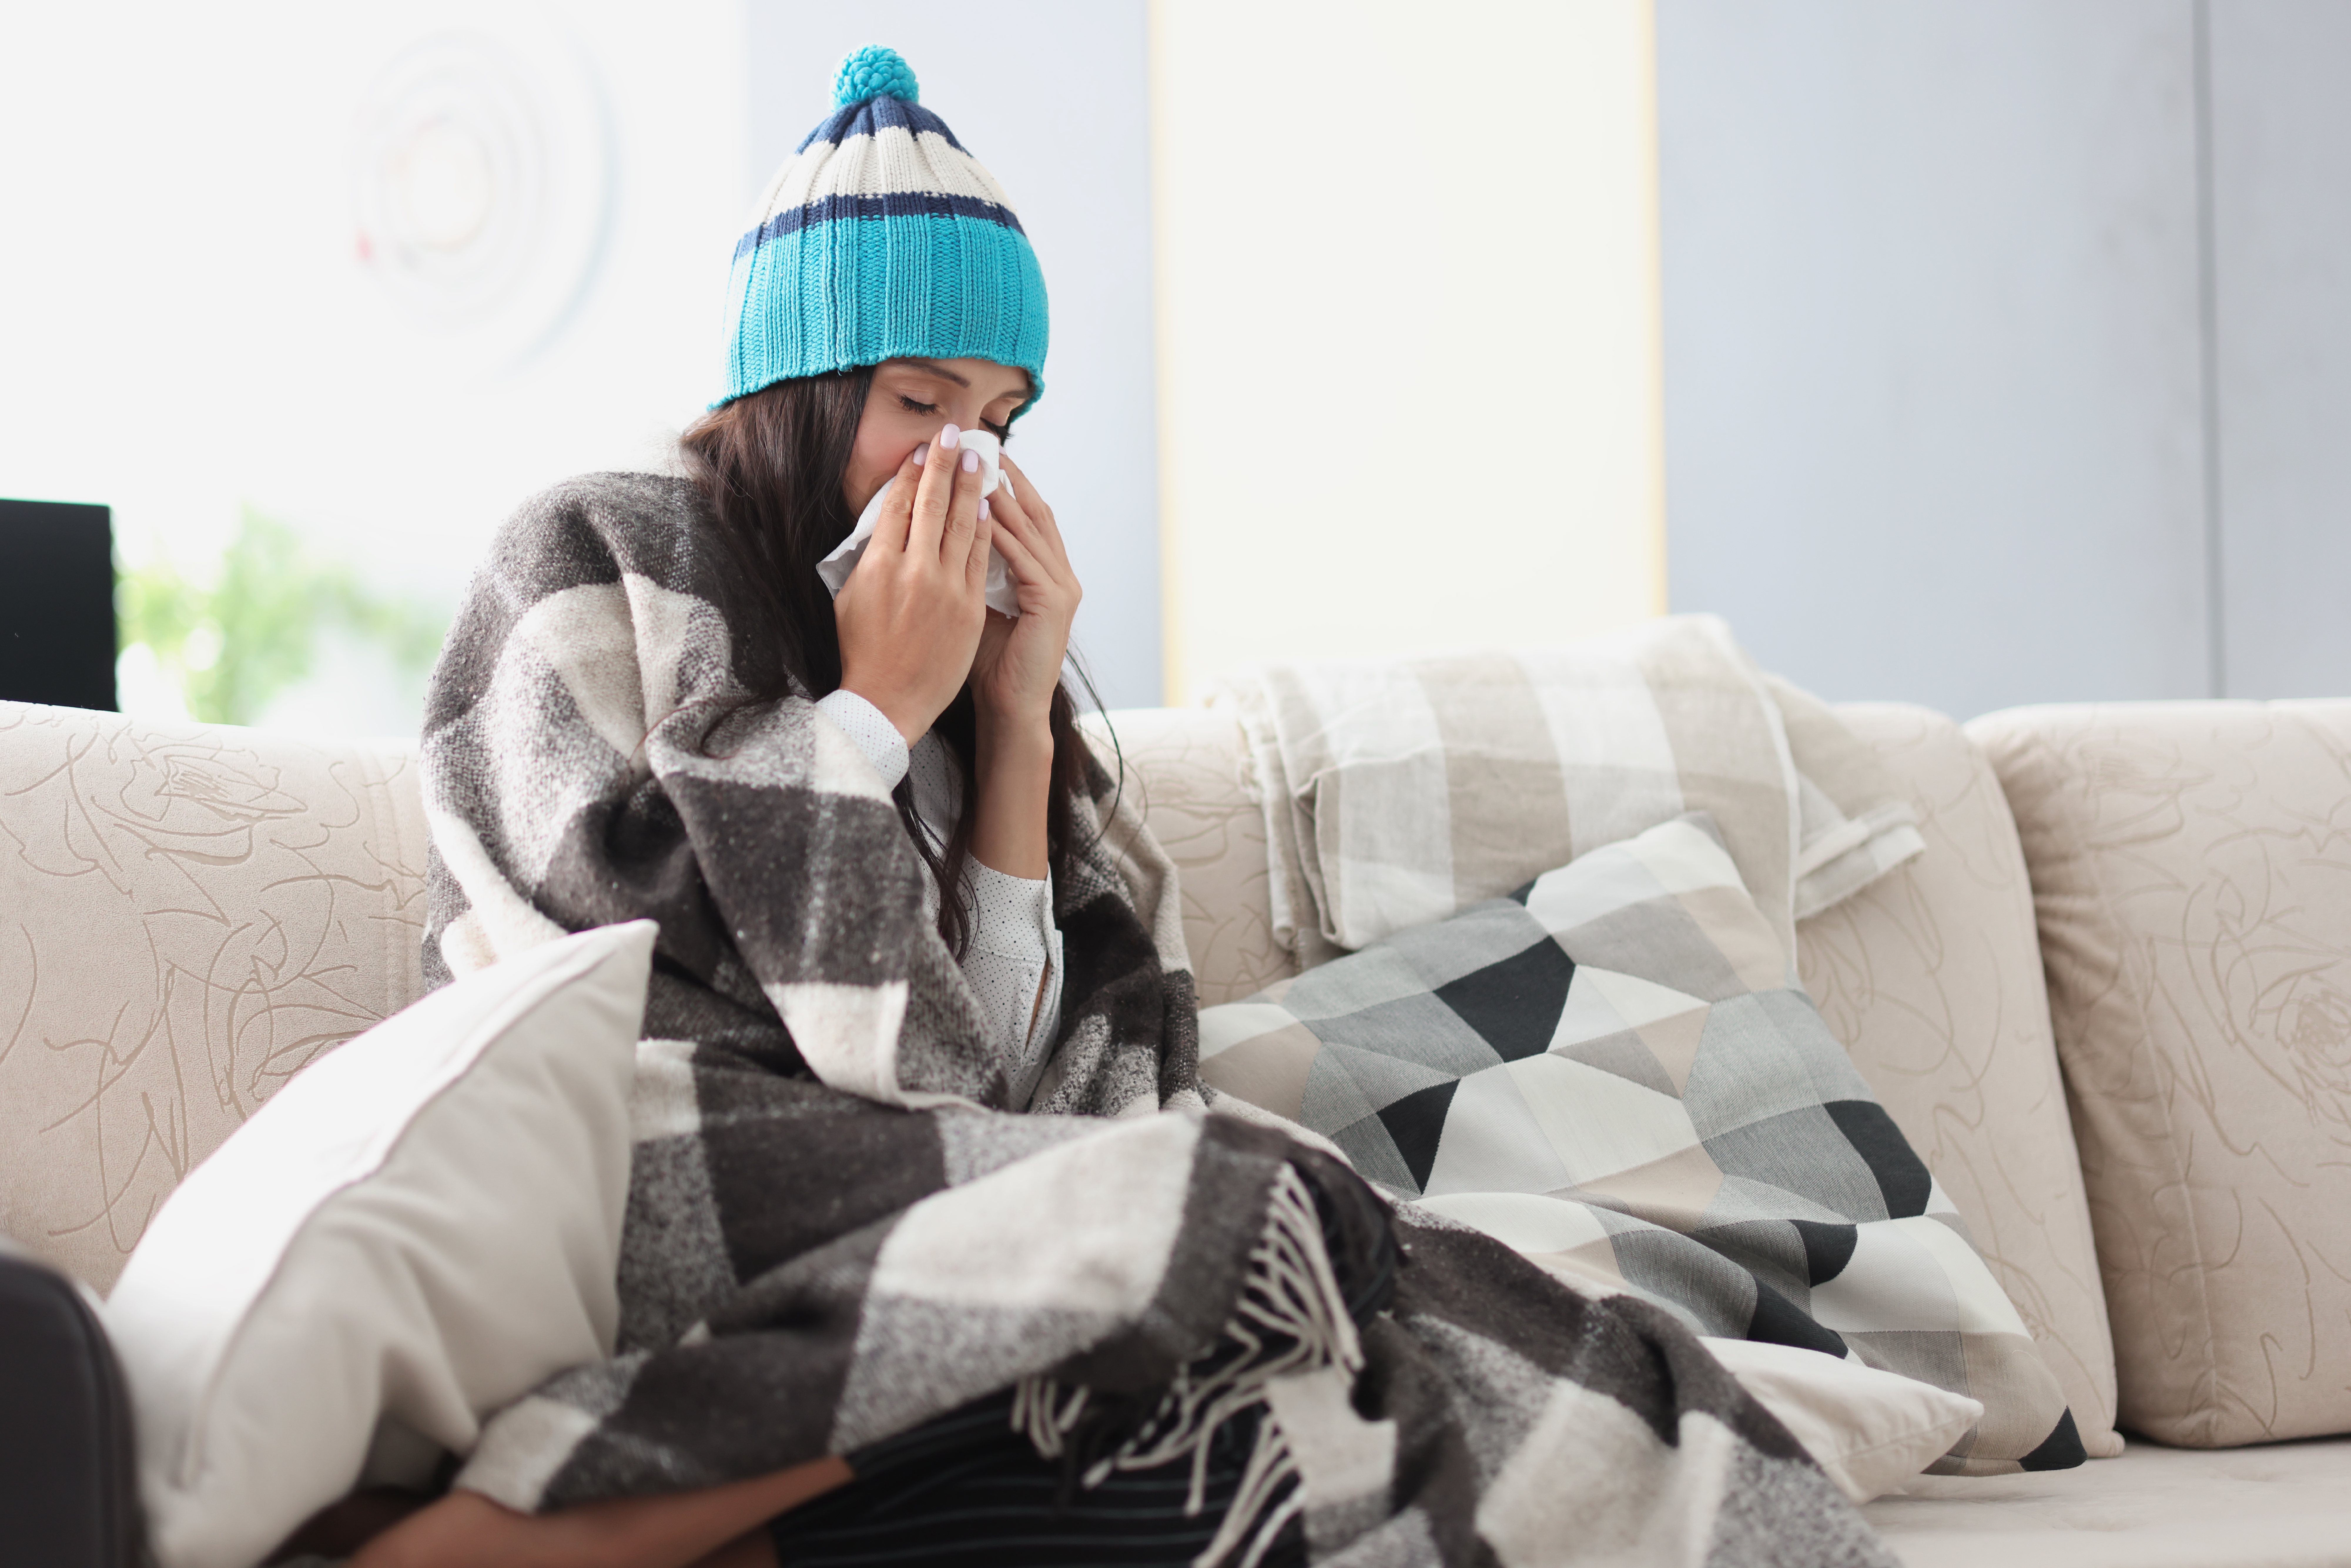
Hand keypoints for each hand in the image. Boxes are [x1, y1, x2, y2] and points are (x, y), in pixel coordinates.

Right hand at [834, 426, 992, 744]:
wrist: (888, 701)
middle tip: (954, 434)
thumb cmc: (863, 652)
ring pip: (962, 525)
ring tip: (978, 460)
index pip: (899, 505)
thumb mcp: (851, 598)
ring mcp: (945, 588)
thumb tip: (883, 525)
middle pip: (932, 504)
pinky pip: (980, 557)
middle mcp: (913, 571)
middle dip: (944, 465)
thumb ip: (868, 558)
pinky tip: (989, 505)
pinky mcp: (969, 607)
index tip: (922, 450)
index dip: (912, 473)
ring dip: (971, 487)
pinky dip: (986, 528)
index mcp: (878, 565)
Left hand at [968, 451, 1080, 728]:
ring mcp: (1061, 587)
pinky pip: (1025, 557)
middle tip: (978, 443)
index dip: (1001, 483)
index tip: (973, 454)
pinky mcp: (1054, 602)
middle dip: (1007, 476)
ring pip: (1030, 528)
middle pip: (1033, 510)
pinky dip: (1004, 533)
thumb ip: (969, 569)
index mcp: (1043, 572)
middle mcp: (1059, 573)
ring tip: (976, 465)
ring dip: (1003, 495)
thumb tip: (935, 531)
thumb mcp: (975, 603)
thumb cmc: (987, 663)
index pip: (1022, 515)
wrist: (1010, 708)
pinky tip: (981, 512)